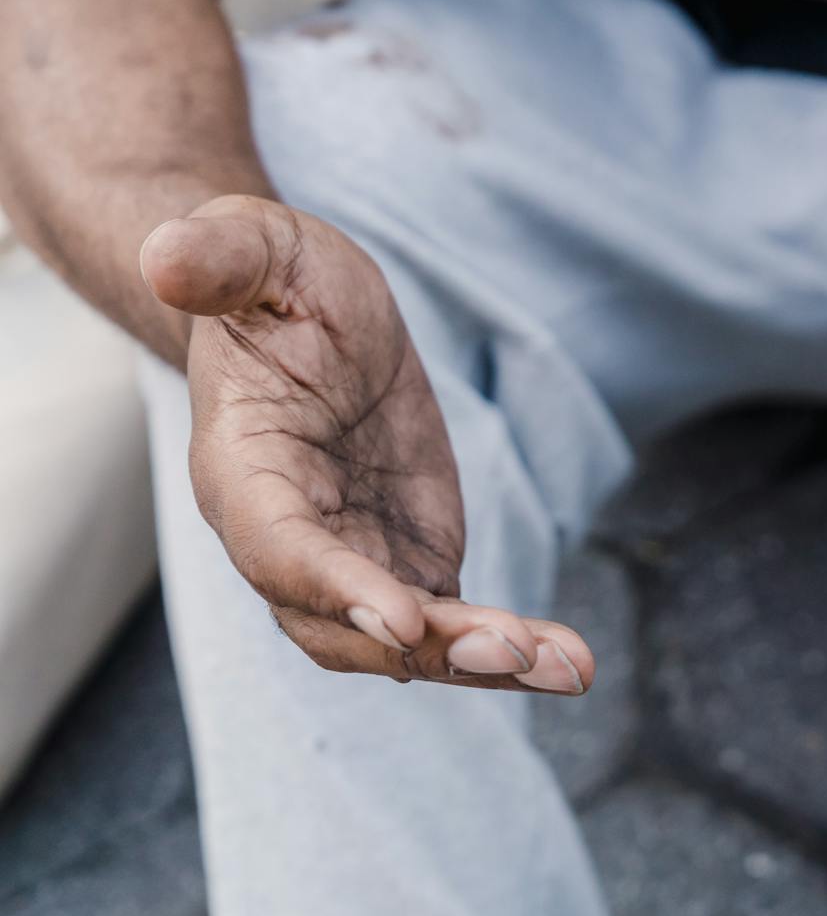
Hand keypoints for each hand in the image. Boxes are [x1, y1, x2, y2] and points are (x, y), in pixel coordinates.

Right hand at [141, 195, 590, 693]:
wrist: (308, 315)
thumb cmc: (274, 279)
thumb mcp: (254, 247)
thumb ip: (218, 258)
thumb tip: (166, 258)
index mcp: (241, 473)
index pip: (279, 549)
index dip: (336, 587)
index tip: (403, 616)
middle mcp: (288, 540)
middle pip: (345, 623)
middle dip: (425, 645)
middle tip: (509, 647)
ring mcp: (351, 560)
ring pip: (408, 643)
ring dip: (483, 661)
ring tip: (566, 667)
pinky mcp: (408, 561)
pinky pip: (453, 624)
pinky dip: (510, 650)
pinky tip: (571, 663)